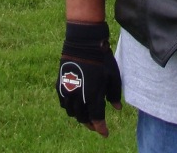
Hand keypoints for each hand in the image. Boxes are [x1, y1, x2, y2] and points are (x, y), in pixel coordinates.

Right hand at [57, 21, 121, 136]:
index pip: (96, 119)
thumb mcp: (113, 76)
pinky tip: (74, 105)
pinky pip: (63, 103)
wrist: (83, 43)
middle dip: (91, 124)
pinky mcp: (60, 84)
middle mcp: (78, 97)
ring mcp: (67, 91)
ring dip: (79, 116)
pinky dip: (69, 107)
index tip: (105, 133)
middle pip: (83, 118)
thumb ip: (114, 94)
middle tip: (96, 125)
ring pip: (71, 112)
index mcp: (92, 95)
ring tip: (85, 115)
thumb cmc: (102, 59)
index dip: (101, 128)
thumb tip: (116, 108)